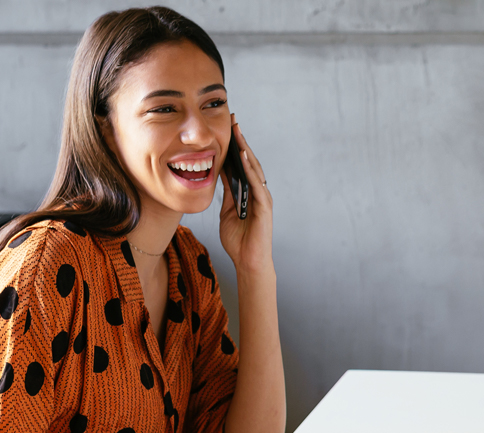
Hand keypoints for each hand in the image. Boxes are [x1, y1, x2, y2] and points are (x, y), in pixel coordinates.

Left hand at [218, 115, 273, 276]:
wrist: (248, 262)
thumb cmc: (238, 241)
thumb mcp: (226, 211)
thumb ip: (227, 194)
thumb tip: (219, 175)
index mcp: (247, 192)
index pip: (241, 164)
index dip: (234, 146)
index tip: (226, 127)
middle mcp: (257, 191)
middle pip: (249, 161)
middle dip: (240, 140)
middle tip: (233, 119)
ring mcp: (263, 198)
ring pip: (254, 168)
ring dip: (246, 149)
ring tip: (237, 131)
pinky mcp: (264, 206)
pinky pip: (256, 184)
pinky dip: (250, 170)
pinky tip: (243, 157)